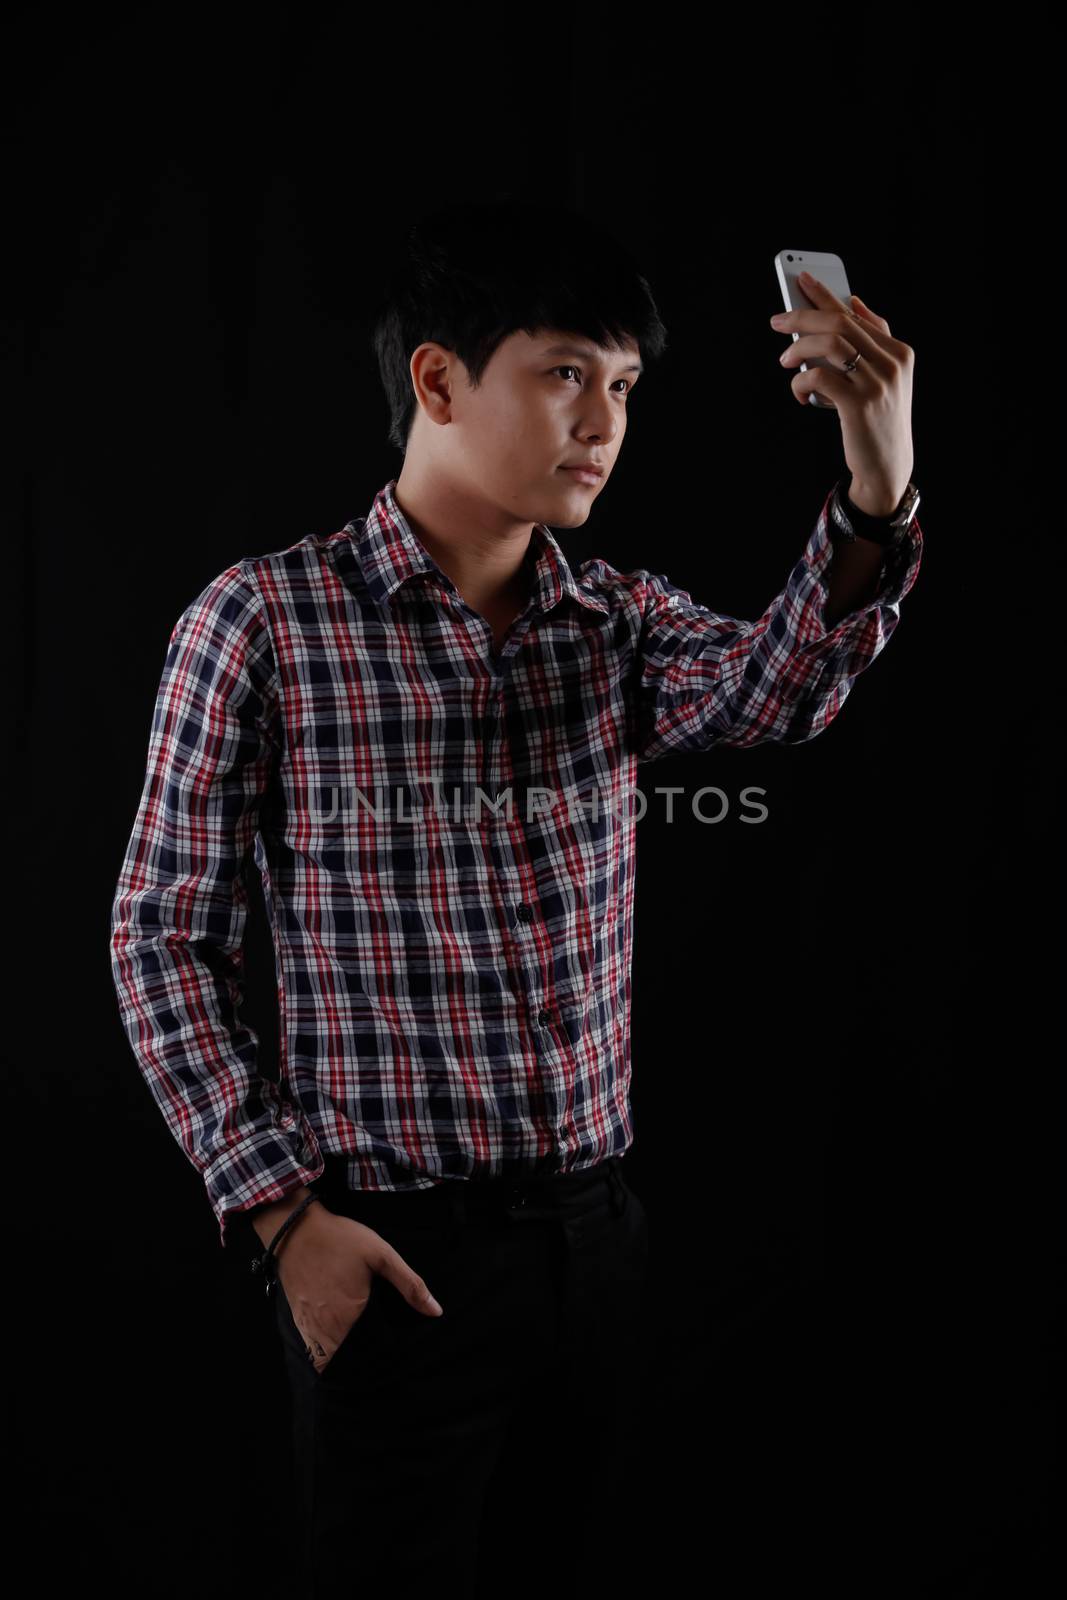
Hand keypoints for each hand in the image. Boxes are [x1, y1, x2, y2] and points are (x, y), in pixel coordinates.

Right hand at [274, 1205, 443, 1375]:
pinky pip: (311, 1349)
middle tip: (379, 1354)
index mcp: (351, 1317)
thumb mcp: (381, 1254)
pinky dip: (323, 1351)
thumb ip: (409, 1284)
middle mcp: (328, 1329)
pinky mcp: (298, 1318)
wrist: (296, 1228)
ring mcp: (310, 1326)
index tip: (391, 1353)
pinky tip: (336, 1338)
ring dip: (343, 1359)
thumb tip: (435, 1310)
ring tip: (360, 1350)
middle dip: (363, 1362)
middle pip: (348, 1361)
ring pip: (327, 1359)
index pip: (370, 1355)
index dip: (382, 1359)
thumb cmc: (340, 1239)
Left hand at [770, 270, 914, 515]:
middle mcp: (892, 363)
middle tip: (777, 321)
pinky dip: (801, 383)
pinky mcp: (859, 405)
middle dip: (802, 317)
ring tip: (785, 361)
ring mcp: (877, 383)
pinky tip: (799, 394)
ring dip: (798, 349)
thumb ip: (874, 341)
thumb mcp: (885, 378)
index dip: (827, 294)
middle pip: (839, 323)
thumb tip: (852, 301)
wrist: (887, 466)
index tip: (802, 279)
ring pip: (828, 345)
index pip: (856, 314)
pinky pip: (819, 378)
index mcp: (899, 352)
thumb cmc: (877, 420)